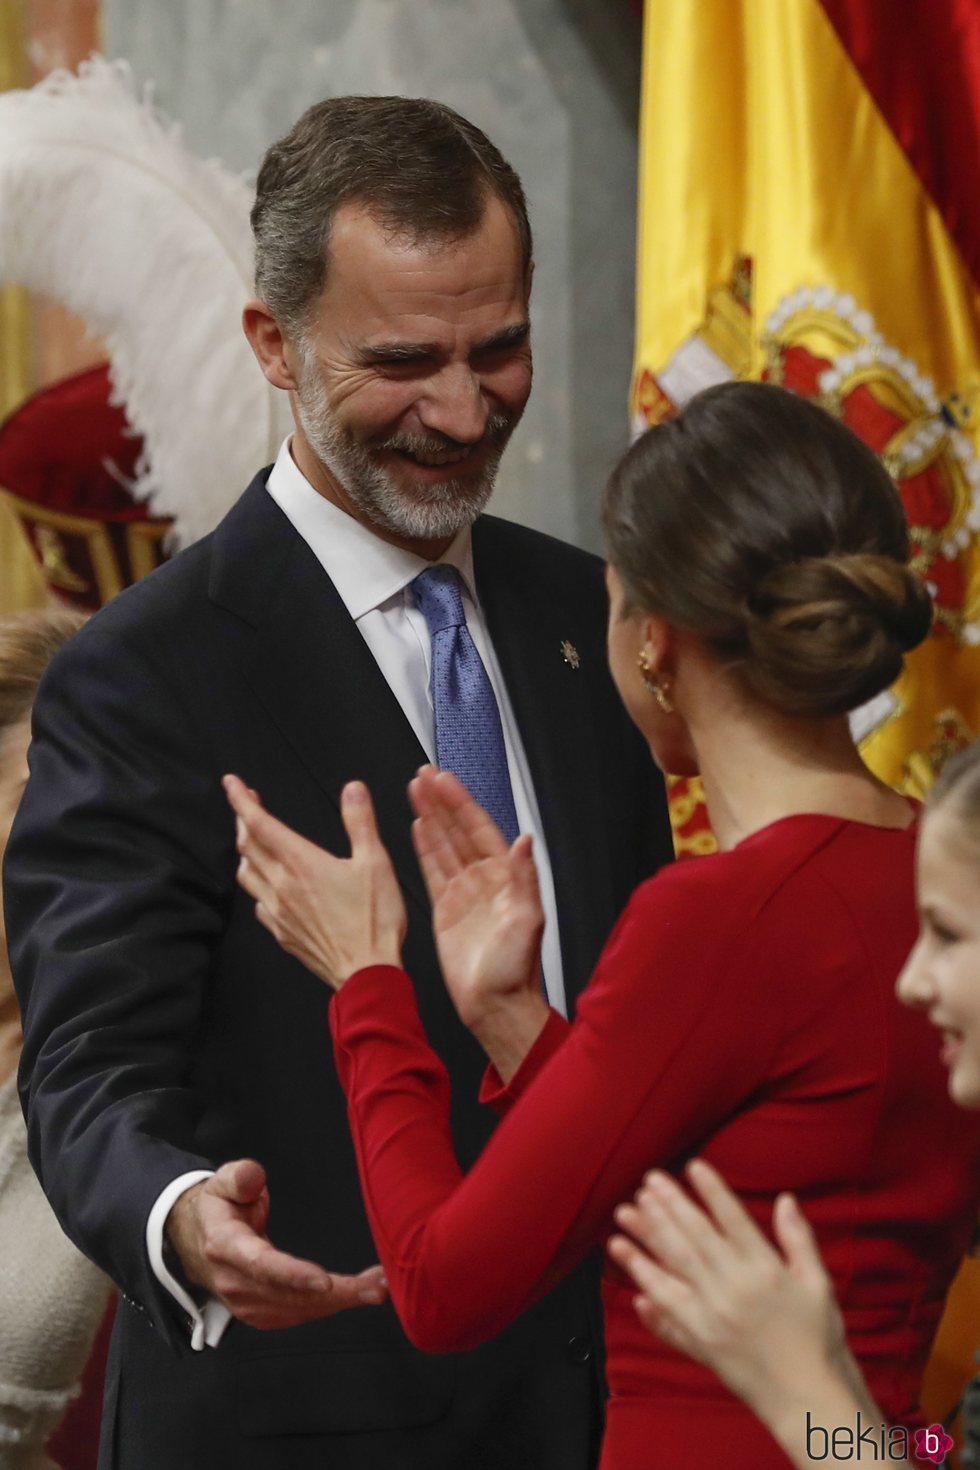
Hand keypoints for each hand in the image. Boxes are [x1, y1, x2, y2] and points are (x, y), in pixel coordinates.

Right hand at [166, 1159, 386, 1329]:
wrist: (199, 1241)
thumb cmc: (220, 1206)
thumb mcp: (222, 1181)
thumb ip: (239, 1177)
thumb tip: (254, 1177)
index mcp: (225, 1246)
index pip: (261, 1265)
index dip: (292, 1275)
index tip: (325, 1280)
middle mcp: (235, 1282)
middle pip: (289, 1294)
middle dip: (337, 1293)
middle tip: (377, 1285)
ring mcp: (247, 1304)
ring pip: (299, 1309)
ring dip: (342, 1301)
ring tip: (378, 1286)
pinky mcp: (262, 1314)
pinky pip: (300, 1314)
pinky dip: (331, 1307)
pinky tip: (358, 1295)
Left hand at [224, 775, 406, 988]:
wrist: (366, 972)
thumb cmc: (372, 921)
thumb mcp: (376, 862)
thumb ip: (360, 822)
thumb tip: (353, 790)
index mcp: (302, 863)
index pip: (260, 823)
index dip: (241, 800)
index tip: (232, 784)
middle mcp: (283, 885)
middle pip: (247, 846)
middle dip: (243, 819)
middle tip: (247, 805)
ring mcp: (278, 911)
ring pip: (246, 874)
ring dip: (246, 852)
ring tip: (254, 841)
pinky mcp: (281, 932)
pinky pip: (258, 903)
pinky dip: (258, 886)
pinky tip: (269, 886)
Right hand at [409, 767, 547, 1040]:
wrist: (495, 1005)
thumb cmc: (516, 970)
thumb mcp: (527, 920)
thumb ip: (525, 877)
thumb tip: (526, 841)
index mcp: (506, 877)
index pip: (480, 829)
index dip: (461, 803)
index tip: (445, 780)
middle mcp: (485, 880)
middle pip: (458, 830)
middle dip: (441, 801)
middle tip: (424, 775)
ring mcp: (464, 893)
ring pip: (443, 845)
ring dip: (430, 817)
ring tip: (415, 791)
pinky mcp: (446, 909)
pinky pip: (432, 870)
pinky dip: (424, 847)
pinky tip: (417, 827)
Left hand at [607, 1159, 849, 1417]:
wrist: (809, 1400)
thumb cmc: (819, 1339)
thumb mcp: (818, 1284)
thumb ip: (798, 1239)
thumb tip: (785, 1199)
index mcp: (765, 1270)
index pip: (732, 1218)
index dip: (710, 1190)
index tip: (691, 1165)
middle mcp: (734, 1288)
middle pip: (694, 1237)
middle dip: (669, 1205)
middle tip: (648, 1180)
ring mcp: (713, 1316)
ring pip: (672, 1268)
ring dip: (645, 1240)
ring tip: (624, 1215)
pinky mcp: (701, 1342)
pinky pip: (668, 1313)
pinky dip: (648, 1292)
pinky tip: (630, 1274)